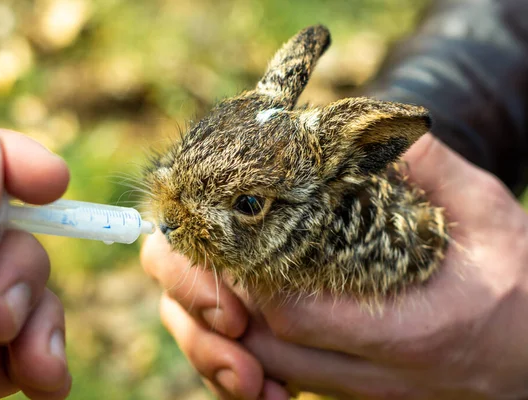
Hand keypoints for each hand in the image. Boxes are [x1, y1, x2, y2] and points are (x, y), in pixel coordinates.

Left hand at [141, 134, 527, 398]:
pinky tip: (232, 333)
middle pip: (264, 350)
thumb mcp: (486, 213)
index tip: (216, 239)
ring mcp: (361, 390)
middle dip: (206, 307)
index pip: (296, 314)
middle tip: (183, 259)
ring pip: (266, 373)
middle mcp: (377, 373)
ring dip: (217, 335)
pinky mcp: (352, 391)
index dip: (241, 278)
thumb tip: (367, 125)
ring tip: (202, 289)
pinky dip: (246, 359)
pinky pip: (283, 384)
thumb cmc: (516, 281)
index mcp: (409, 331)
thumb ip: (429, 168)